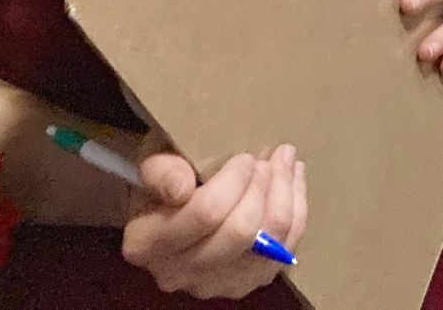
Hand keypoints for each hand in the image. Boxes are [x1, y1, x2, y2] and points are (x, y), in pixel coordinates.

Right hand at [121, 146, 304, 299]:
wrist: (167, 212)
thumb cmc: (163, 182)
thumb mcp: (152, 165)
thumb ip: (161, 171)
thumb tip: (181, 187)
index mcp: (147, 244)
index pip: (205, 213)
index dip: (234, 181)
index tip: (245, 158)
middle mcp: (176, 273)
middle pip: (240, 232)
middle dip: (263, 187)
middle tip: (269, 160)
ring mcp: (213, 285)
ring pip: (269, 244)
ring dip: (285, 196)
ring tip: (286, 163)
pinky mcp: (244, 284)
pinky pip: (284, 251)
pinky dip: (296, 213)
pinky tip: (294, 182)